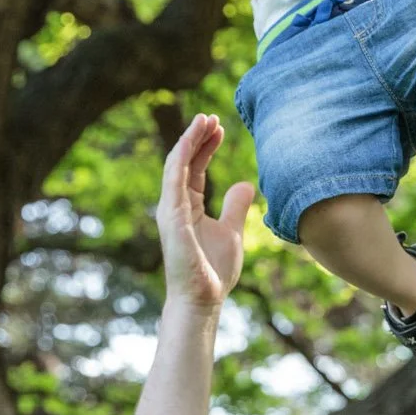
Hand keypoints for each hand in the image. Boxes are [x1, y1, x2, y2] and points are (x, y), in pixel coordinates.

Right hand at [156, 114, 254, 312]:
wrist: (203, 298)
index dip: (206, 146)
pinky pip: (174, 180)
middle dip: (197, 136)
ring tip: (204, 119)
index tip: (220, 127)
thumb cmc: (214, 270)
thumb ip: (235, 207)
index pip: (195, 167)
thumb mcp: (232, 231)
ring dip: (189, 140)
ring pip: (176, 164)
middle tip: (212, 116)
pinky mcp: (172, 217)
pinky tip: (191, 139)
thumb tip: (244, 184)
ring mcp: (171, 210)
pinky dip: (181, 157)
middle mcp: (175, 204)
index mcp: (188, 206)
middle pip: (184, 160)